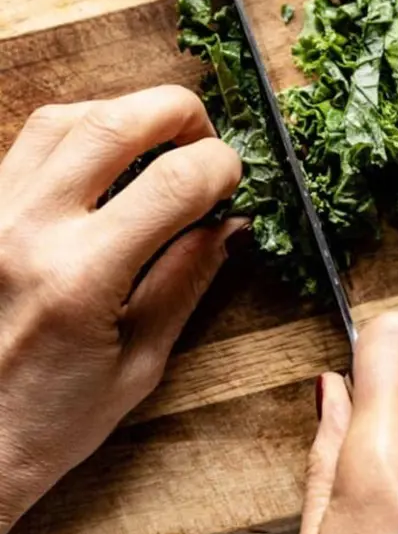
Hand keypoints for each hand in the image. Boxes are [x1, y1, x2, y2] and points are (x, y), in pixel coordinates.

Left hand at [0, 86, 241, 533]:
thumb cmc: (48, 420)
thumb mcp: (140, 362)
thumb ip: (187, 280)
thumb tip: (229, 224)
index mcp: (80, 278)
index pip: (173, 183)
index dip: (220, 166)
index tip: (235, 178)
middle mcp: (26, 230)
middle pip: (114, 123)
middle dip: (179, 113)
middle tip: (205, 138)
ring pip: (65, 117)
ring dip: (127, 114)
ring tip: (159, 141)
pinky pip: (29, 142)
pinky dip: (80, 130)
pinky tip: (105, 156)